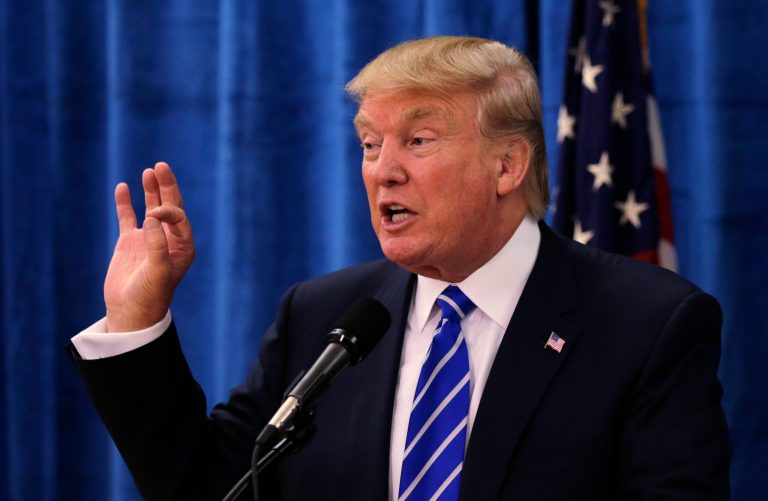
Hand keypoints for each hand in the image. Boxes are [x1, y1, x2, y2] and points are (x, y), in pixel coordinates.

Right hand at [104, 162, 194, 331]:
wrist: (130, 311)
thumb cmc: (151, 295)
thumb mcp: (158, 271)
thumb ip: (157, 245)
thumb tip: (151, 218)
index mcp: (183, 246)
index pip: (179, 218)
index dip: (168, 209)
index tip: (153, 213)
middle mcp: (168, 240)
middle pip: (169, 206)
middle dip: (166, 186)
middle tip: (161, 166)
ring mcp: (148, 239)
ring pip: (150, 208)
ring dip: (151, 190)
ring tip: (149, 171)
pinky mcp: (129, 243)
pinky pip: (128, 218)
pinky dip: (125, 203)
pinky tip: (122, 187)